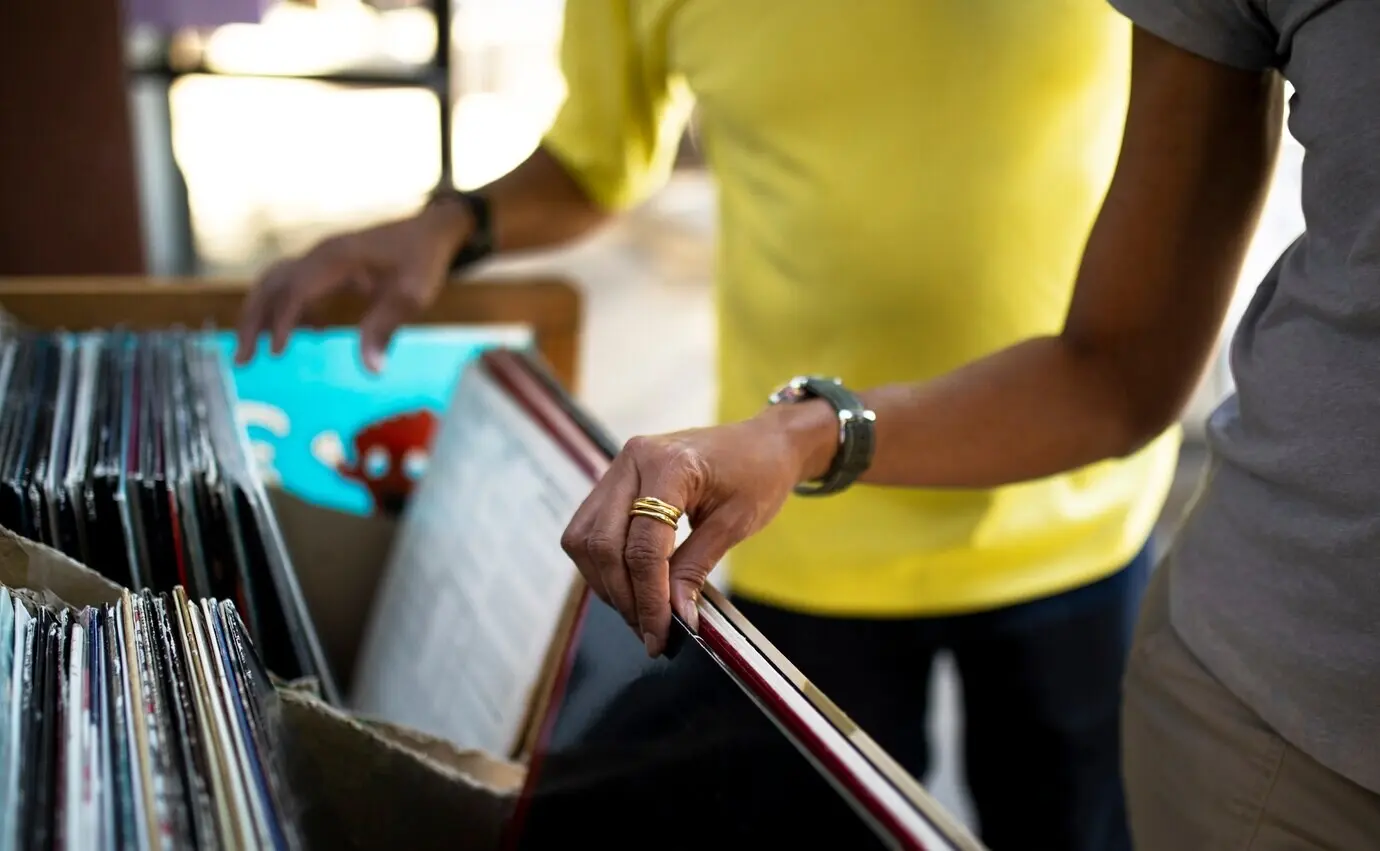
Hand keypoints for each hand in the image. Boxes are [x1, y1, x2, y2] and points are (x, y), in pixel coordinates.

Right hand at [234, 201, 470, 370]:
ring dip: (261, 316)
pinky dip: (287, 310)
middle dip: (253, 322)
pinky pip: (294, 285)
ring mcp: (320, 257)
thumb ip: (386, 328)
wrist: (430, 230)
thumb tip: (371, 369)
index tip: (277, 353)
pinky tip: (307, 334)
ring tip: (254, 354)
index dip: (283, 322)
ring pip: (275, 283)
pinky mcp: (325, 265)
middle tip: (242, 361)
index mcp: (336, 258)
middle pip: (271, 285)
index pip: (296, 289)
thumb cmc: (422, 260)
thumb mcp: (411, 296)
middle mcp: (320, 254)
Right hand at [560, 402, 836, 655]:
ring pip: (585, 539)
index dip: (649, 597)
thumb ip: (696, 568)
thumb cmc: (759, 473)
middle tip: (649, 631)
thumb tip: (674, 617)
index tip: (660, 634)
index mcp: (669, 465)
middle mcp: (632, 460)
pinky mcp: (614, 480)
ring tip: (639, 613)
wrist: (763, 442)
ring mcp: (618, 468)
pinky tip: (629, 585)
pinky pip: (589, 530)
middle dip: (623, 596)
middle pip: (603, 544)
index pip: (643, 545)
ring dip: (607, 583)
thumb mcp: (736, 524)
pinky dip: (603, 565)